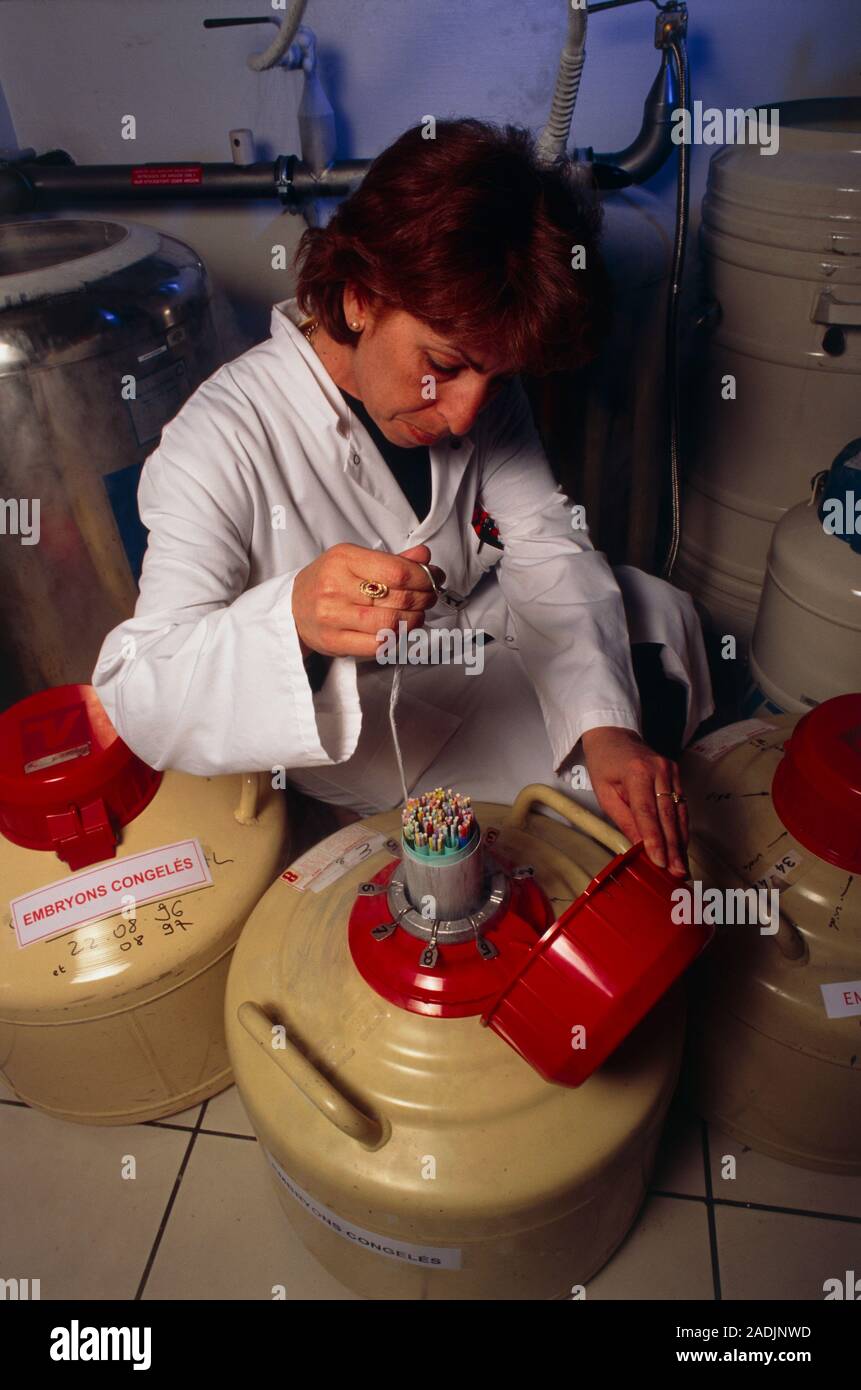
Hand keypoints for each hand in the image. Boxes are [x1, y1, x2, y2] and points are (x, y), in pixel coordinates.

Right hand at [292, 543, 442, 660]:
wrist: (292, 607)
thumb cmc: (329, 582)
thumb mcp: (356, 560)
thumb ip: (393, 560)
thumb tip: (425, 558)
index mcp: (343, 559)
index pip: (396, 571)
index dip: (423, 577)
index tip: (434, 579)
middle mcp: (335, 586)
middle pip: (398, 598)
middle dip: (423, 599)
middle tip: (429, 598)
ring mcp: (333, 616)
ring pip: (390, 623)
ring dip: (414, 621)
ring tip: (416, 615)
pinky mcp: (334, 641)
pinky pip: (377, 645)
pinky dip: (396, 639)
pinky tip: (398, 631)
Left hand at [581, 726, 688, 875]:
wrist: (614, 737)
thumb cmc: (605, 765)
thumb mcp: (605, 793)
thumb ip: (624, 820)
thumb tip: (640, 847)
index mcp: (637, 773)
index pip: (647, 812)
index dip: (655, 839)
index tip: (660, 861)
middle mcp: (659, 771)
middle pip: (668, 815)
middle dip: (673, 847)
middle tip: (676, 872)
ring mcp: (671, 771)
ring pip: (679, 813)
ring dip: (681, 842)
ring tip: (681, 866)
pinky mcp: (677, 775)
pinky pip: (681, 806)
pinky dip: (681, 828)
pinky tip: (682, 847)